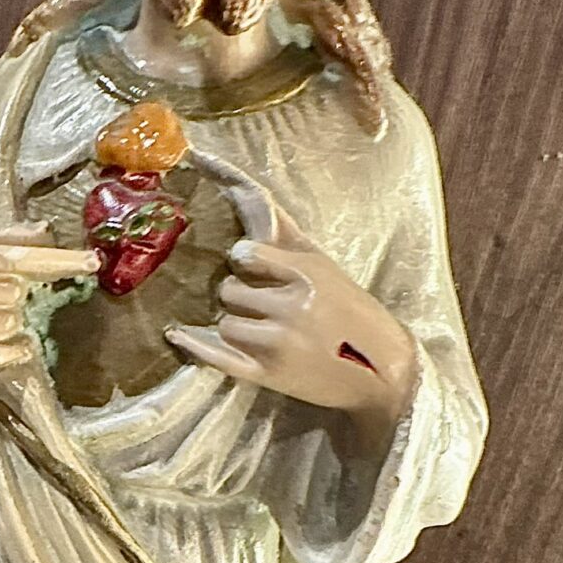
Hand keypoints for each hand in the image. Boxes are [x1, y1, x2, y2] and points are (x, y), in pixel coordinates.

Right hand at [0, 221, 99, 373]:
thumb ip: (2, 238)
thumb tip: (46, 231)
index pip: (18, 257)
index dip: (58, 260)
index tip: (92, 262)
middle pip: (19, 293)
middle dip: (18, 291)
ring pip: (12, 322)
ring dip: (11, 318)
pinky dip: (13, 348)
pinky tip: (14, 343)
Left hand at [166, 226, 418, 450]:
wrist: (385, 371)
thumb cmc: (352, 310)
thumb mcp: (325, 267)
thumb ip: (286, 236)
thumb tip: (247, 188)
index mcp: (307, 275)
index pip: (246, 255)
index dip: (244, 261)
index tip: (249, 265)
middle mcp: (291, 307)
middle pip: (230, 290)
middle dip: (240, 295)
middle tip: (262, 305)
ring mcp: (278, 343)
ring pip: (225, 322)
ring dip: (234, 323)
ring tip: (259, 329)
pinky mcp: (269, 375)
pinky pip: (219, 358)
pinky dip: (196, 346)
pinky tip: (177, 334)